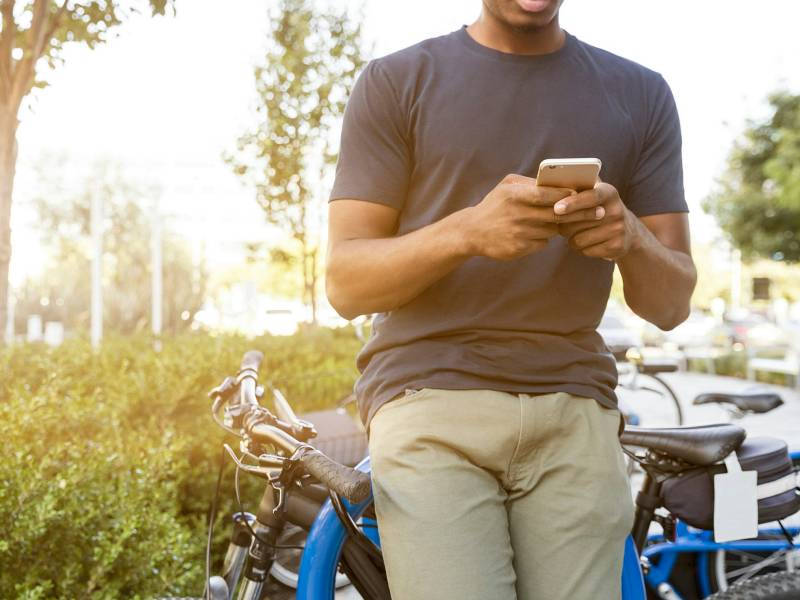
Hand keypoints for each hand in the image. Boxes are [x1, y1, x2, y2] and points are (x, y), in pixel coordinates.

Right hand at [462, 174, 605, 260]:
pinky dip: (544, 238)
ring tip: (567, 221)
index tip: (586, 195)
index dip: (569, 195)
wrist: (471, 232)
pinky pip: (542, 243)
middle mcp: (517, 215)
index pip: (549, 195)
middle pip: (557, 215)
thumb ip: (530, 183)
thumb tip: (559, 182)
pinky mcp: (518, 249)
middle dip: (581, 214)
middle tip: (600, 212)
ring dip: (560, 226)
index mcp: (515, 195)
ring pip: (552, 230)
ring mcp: (518, 233)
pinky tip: (537, 233)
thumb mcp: (507, 187)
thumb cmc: (494, 205)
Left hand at [555, 182, 638, 259]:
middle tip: (560, 221)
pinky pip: (585, 251)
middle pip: (578, 221)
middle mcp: (616, 210)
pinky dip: (580, 248)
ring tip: (575, 232)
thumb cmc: (600, 208)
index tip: (557, 208)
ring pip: (578, 239)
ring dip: (571, 238)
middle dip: (563, 223)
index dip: (573, 203)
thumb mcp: (595, 193)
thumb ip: (579, 186)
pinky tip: (587, 242)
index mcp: (609, 193)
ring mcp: (618, 230)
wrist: (629, 231)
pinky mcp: (616, 247)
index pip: (591, 196)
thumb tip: (551, 182)